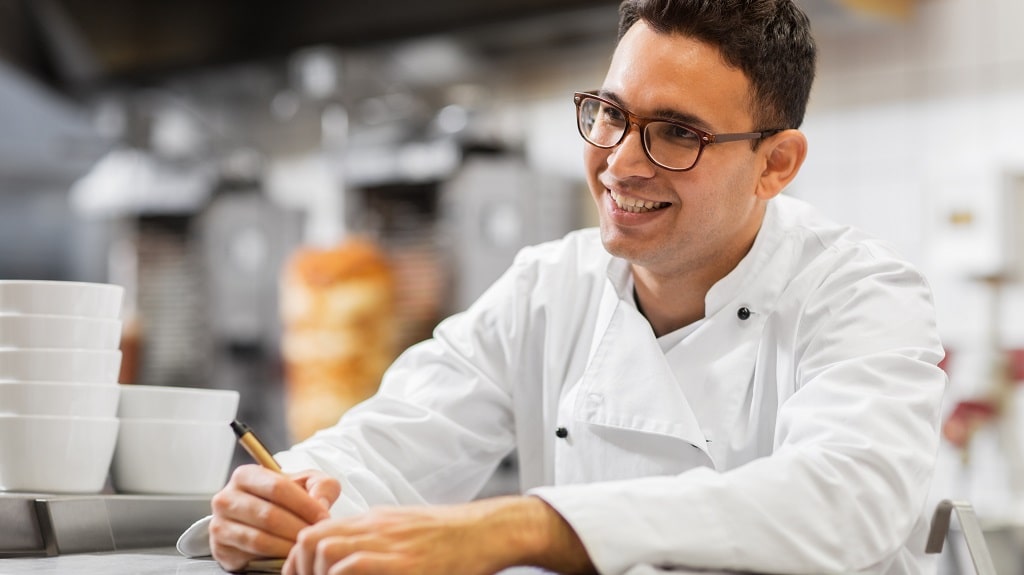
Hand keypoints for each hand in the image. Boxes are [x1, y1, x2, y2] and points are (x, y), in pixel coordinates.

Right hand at [209, 465, 341, 571]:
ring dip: (287, 546)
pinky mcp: (220, 548)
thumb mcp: (306, 484)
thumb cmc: (284, 499)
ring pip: (259, 539)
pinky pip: (251, 556)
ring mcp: (220, 524)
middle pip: (268, 515)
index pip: (277, 487)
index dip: (304, 504)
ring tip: (305, 548)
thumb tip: (321, 504)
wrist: (259, 522)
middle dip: (298, 528)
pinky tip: (289, 556)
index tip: (324, 517)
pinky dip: (274, 558)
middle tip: (315, 536)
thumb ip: (321, 485)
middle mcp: (226, 498)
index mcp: (245, 475)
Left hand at [282, 496, 595, 574]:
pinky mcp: (406, 564)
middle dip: (302, 569)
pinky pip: (356, 568)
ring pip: (328, 553)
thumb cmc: (455, 537)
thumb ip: (376, 540)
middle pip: (314, 540)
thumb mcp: (407, 529)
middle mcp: (377, 528)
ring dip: (321, 574)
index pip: (317, 532)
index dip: (300, 560)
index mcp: (375, 521)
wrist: (491, 530)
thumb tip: (345, 560)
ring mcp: (391, 545)